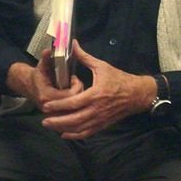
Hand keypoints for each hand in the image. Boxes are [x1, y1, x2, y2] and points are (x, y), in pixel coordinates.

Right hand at [6, 49, 82, 109]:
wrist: (29, 87)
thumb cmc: (38, 76)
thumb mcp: (42, 66)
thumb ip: (46, 59)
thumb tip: (48, 51)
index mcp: (47, 96)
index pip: (70, 95)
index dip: (76, 86)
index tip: (74, 78)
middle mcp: (50, 108)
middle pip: (74, 104)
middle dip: (78, 92)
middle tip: (76, 83)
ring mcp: (53, 114)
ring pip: (74, 111)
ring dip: (77, 100)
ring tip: (74, 89)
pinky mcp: (55, 117)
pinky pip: (70, 115)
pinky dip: (74, 106)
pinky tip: (72, 97)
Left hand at [41, 40, 156, 139]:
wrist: (137, 94)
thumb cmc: (119, 79)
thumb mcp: (102, 66)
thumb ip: (85, 57)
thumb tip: (73, 44)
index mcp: (95, 94)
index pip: (73, 103)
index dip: (58, 106)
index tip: (46, 106)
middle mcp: (97, 109)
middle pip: (73, 120)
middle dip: (57, 122)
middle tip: (44, 120)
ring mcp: (100, 119)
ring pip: (79, 129)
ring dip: (63, 129)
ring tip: (51, 126)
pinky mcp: (103, 125)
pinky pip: (87, 133)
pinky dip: (75, 135)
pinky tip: (65, 134)